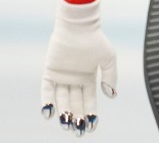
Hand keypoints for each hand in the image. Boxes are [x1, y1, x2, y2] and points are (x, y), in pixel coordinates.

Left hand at [41, 0, 117, 135]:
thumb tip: (111, 96)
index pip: (89, 100)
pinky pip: (47, 90)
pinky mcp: (50, 72)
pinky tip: (49, 113)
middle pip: (75, 103)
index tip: (92, 126)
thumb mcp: (108, 58)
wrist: (79, 26)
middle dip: (77, 117)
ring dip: (63, 112)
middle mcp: (74, 80)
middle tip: (78, 131)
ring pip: (61, 99)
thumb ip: (110, 77)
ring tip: (66, 124)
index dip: (91, 113)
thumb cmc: (95, 40)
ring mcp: (61, 76)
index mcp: (89, 78)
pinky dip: (47, 101)